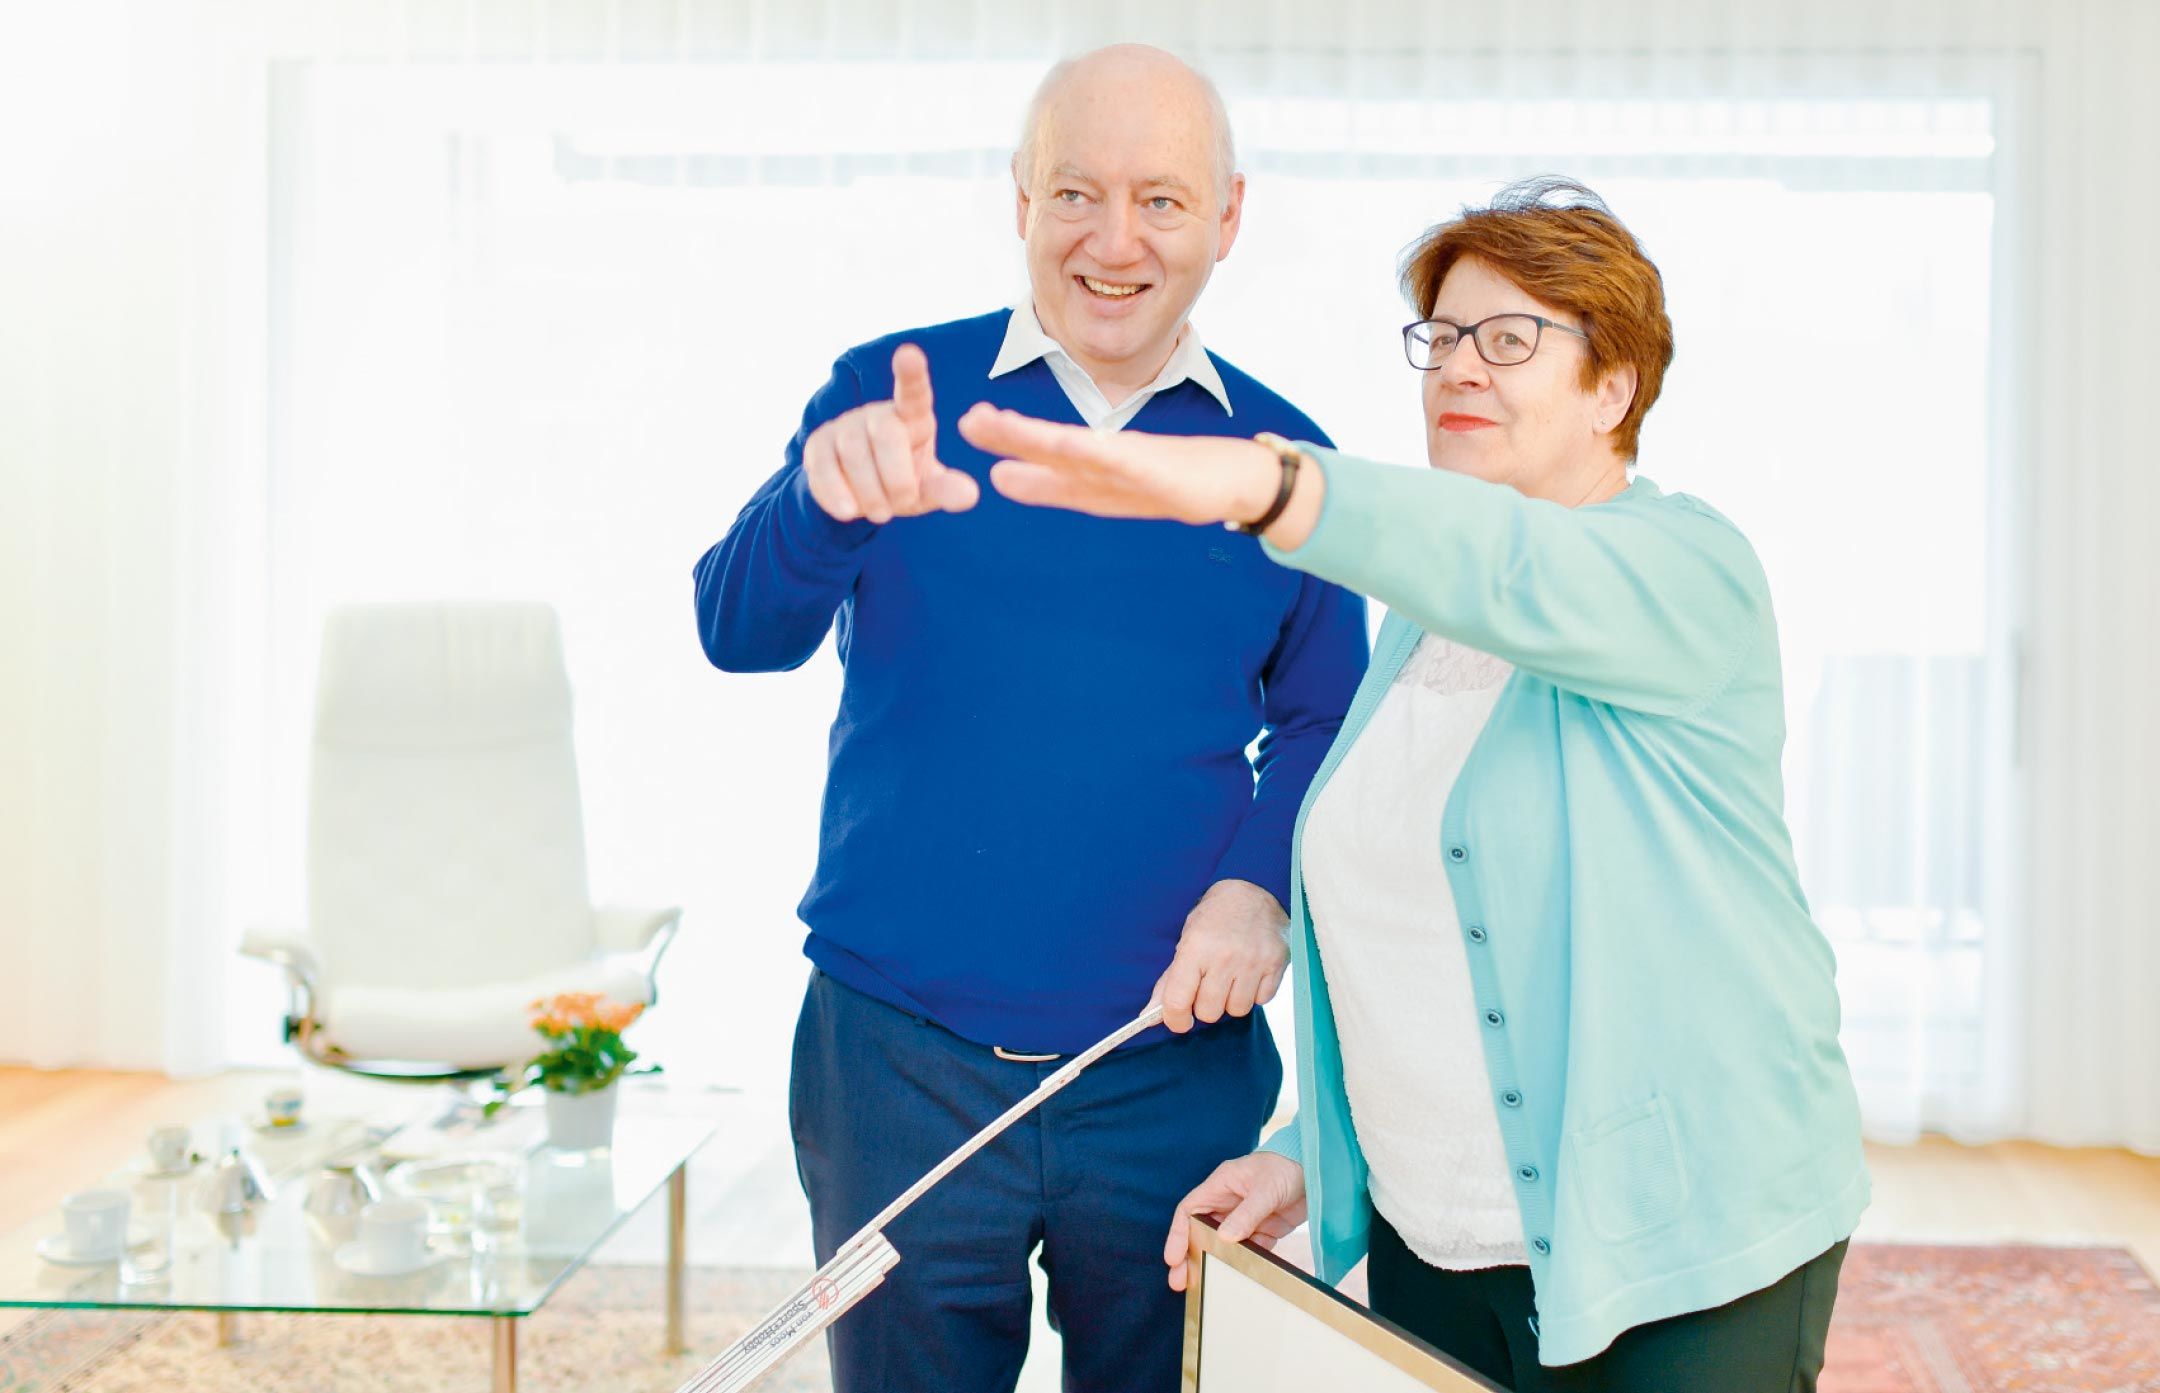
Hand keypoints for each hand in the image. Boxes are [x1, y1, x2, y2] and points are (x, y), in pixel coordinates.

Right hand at [803, 345, 980, 522]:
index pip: (913, 391)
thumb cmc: (902, 483)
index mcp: (912, 415)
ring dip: (869, 493)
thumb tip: (970, 495)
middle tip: (902, 504)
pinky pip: (823, 468)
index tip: (909, 354)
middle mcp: (877, 413)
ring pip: (853, 454)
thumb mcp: (927, 489)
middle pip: (885, 434)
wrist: (858, 496)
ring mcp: (844, 426)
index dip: (910, 373)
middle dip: (896, 478)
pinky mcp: (817, 445)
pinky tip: (848, 511)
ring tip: (881, 513)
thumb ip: (946, 490)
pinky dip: (836, 495)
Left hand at [956, 404, 1275, 525]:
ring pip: (1077, 449)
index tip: (969, 423)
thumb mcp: (1109, 488)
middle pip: (1051, 445)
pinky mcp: (1159, 472)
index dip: (1007, 440)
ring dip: (1039, 439)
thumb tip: (1002, 477)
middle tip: (969, 420)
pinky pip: (1119, 461)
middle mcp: (1106, 461)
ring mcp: (1133, 464)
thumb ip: (1058, 483)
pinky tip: (1067, 446)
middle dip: (1011, 435)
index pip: (1042, 452)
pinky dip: (1092, 454)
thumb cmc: (1177, 479)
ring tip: (1006, 427)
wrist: (1238, 479)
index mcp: (1091, 469)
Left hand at [1150, 879, 1288, 1034]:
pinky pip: (1262, 1000)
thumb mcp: (1186, 940)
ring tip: (1231, 978)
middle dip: (1205, 1006)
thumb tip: (1151, 1015)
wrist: (1254, 888)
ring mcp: (1254, 961)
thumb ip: (1170, 980)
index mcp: (1196, 948)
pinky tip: (1250, 973)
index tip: (1179, 1021)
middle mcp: (1225, 956)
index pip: (1178, 1001)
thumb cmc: (1214, 917)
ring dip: (1231, 1001)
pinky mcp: (1277, 963)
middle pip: (1209, 1012)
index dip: (1175, 1019)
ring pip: (1237, 1011)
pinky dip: (1255, 993)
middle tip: (1208, 986)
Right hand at [1164, 1151, 1306, 1290]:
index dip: (1178, 1235)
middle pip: (1200, 1232)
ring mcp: (1245, 1217)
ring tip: (1205, 1284)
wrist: (1320, 1170)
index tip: (1173, 1259)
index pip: (1189, 1211)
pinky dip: (1244, 1262)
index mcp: (1221, 1186)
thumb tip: (1224, 1239)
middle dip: (1190, 1255)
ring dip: (1214, 1262)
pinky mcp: (1264, 1229)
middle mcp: (1228, 1203)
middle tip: (1180, 1282)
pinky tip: (1241, 1277)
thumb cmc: (1287, 1167)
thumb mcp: (1266, 1189)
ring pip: (1222, 1244)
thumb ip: (1246, 1214)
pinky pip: (1249, 1250)